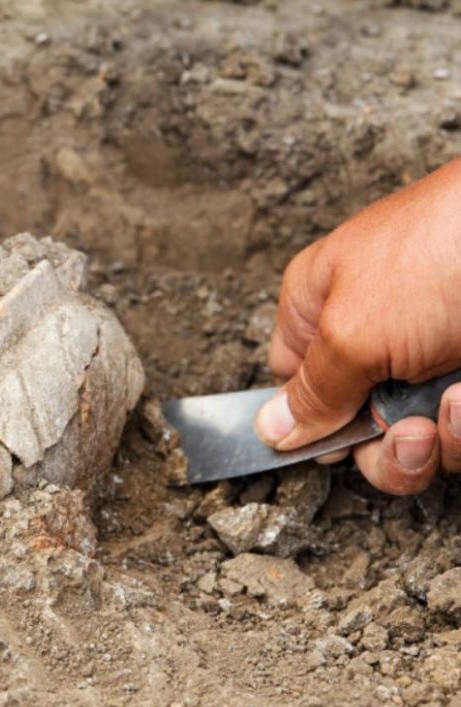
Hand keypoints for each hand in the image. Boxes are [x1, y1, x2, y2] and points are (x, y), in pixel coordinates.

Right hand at [254, 159, 460, 494]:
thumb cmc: (441, 248)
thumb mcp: (353, 331)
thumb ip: (312, 392)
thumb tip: (271, 429)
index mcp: (319, 311)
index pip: (292, 389)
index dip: (312, 427)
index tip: (339, 444)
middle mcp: (371, 338)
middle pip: (357, 433)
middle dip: (386, 450)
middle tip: (408, 433)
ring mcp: (429, 357)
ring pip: (417, 441)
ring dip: (438, 440)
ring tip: (457, 405)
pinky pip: (458, 431)